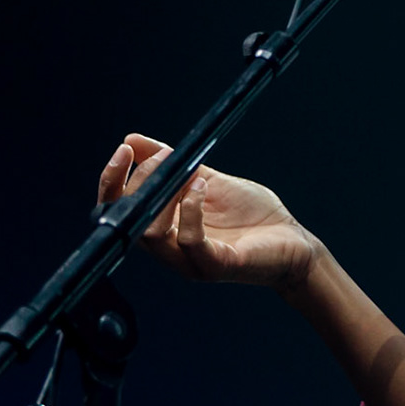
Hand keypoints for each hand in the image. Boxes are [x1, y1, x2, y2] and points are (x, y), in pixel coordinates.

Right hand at [97, 134, 318, 293]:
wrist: (292, 240)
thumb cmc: (252, 216)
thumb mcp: (207, 180)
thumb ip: (175, 164)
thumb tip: (134, 140)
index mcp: (164, 229)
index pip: (118, 213)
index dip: (112, 183)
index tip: (124, 151)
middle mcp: (170, 250)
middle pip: (129, 223)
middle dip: (140, 183)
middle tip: (162, 157)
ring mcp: (191, 262)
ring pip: (153, 236)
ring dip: (165, 196)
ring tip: (189, 172)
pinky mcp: (216, 265)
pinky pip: (192, 242)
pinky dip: (192, 210)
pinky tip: (203, 188)